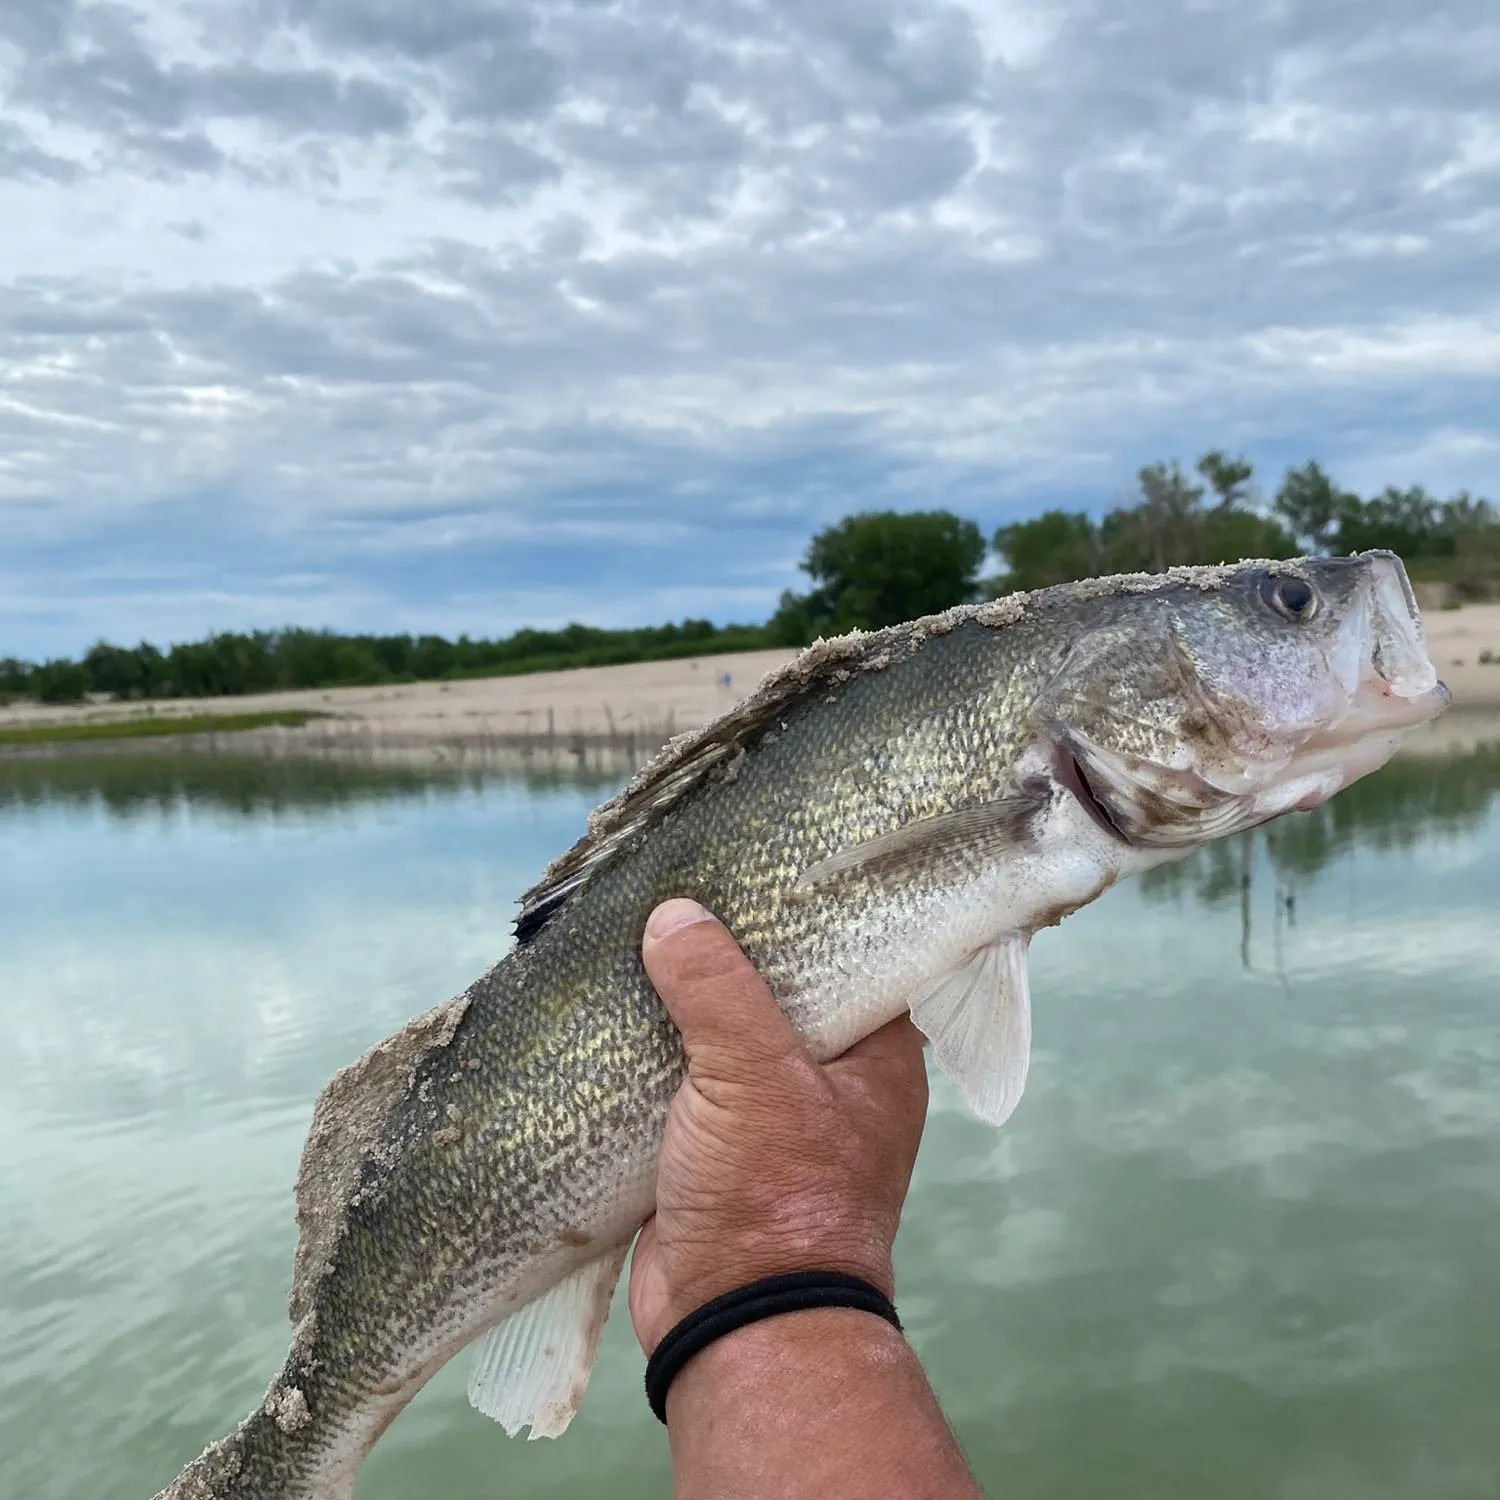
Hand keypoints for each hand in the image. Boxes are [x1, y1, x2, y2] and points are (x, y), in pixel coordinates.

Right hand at [628, 897, 928, 1354]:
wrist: (734, 1327)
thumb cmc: (776, 1196)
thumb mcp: (753, 1076)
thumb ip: (716, 988)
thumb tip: (673, 916)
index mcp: (876, 1056)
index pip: (859, 957)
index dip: (817, 910)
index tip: (769, 861)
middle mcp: (831, 1079)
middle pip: (782, 990)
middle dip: (733, 948)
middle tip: (686, 880)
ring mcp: (772, 1114)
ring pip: (728, 1033)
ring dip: (686, 998)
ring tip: (642, 925)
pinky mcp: (716, 1144)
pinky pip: (687, 1076)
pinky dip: (657, 1047)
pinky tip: (617, 1000)